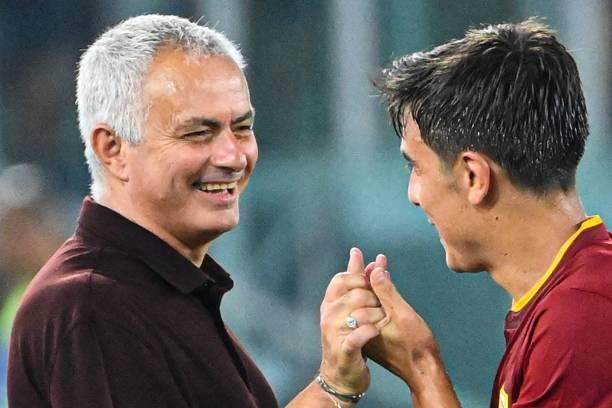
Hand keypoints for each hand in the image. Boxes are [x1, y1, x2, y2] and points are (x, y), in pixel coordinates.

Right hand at [318, 248, 384, 394]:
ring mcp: (334, 333)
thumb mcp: (351, 307)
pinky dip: (372, 331)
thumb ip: (357, 280)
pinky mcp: (344, 350)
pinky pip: (361, 334)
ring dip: (377, 317)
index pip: (342, 278)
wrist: (342, 377)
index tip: (372, 287)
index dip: (361, 279)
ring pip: (362, 313)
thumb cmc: (348, 338)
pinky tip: (377, 332)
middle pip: (356, 293)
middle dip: (375, 299)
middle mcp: (328, 315)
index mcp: (329, 303)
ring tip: (380, 324)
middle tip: (380, 310)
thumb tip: (357, 253)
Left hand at [363, 263, 440, 387]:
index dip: (359, 269)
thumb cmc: (415, 346)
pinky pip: (374, 310)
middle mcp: (361, 326)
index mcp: (362, 321)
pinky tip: (383, 287)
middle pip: (360, 294)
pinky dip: (379, 297)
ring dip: (374, 285)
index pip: (356, 290)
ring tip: (377, 268)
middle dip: (367, 274)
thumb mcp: (401, 314)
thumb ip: (386, 291)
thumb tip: (375, 270)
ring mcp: (368, 331)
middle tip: (372, 259)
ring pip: (368, 302)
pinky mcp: (376, 336)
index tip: (357, 253)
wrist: (423, 372)